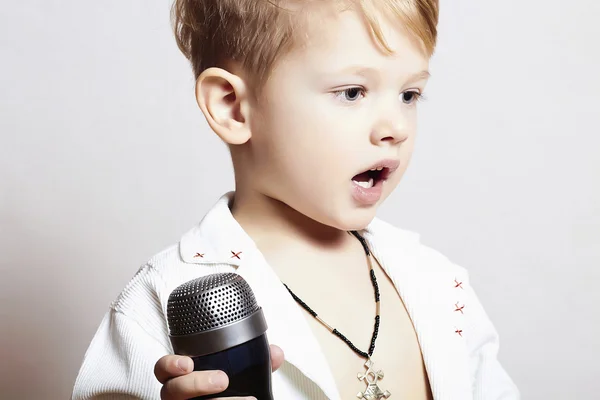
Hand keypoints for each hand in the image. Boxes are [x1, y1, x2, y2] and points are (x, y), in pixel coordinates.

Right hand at [155, 344, 283, 399]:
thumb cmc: (227, 390)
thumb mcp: (239, 374)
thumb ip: (255, 362)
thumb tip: (275, 353)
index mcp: (185, 376)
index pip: (164, 369)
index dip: (170, 364)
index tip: (187, 362)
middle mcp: (180, 396)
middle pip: (171, 390)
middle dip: (194, 383)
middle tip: (221, 379)